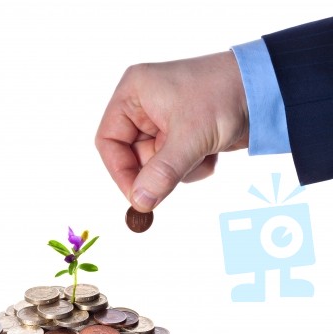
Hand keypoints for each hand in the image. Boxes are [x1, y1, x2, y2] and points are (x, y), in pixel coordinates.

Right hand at [95, 51, 248, 211]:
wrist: (268, 89)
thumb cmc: (224, 95)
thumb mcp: (189, 136)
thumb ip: (161, 173)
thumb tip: (139, 203)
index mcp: (133, 95)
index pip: (108, 141)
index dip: (119, 171)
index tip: (136, 196)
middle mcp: (143, 107)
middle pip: (133, 156)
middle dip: (158, 171)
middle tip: (178, 175)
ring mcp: (163, 123)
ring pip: (155, 165)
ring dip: (179, 170)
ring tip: (202, 154)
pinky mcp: (181, 136)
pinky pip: (173, 165)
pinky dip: (192, 167)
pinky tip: (211, 153)